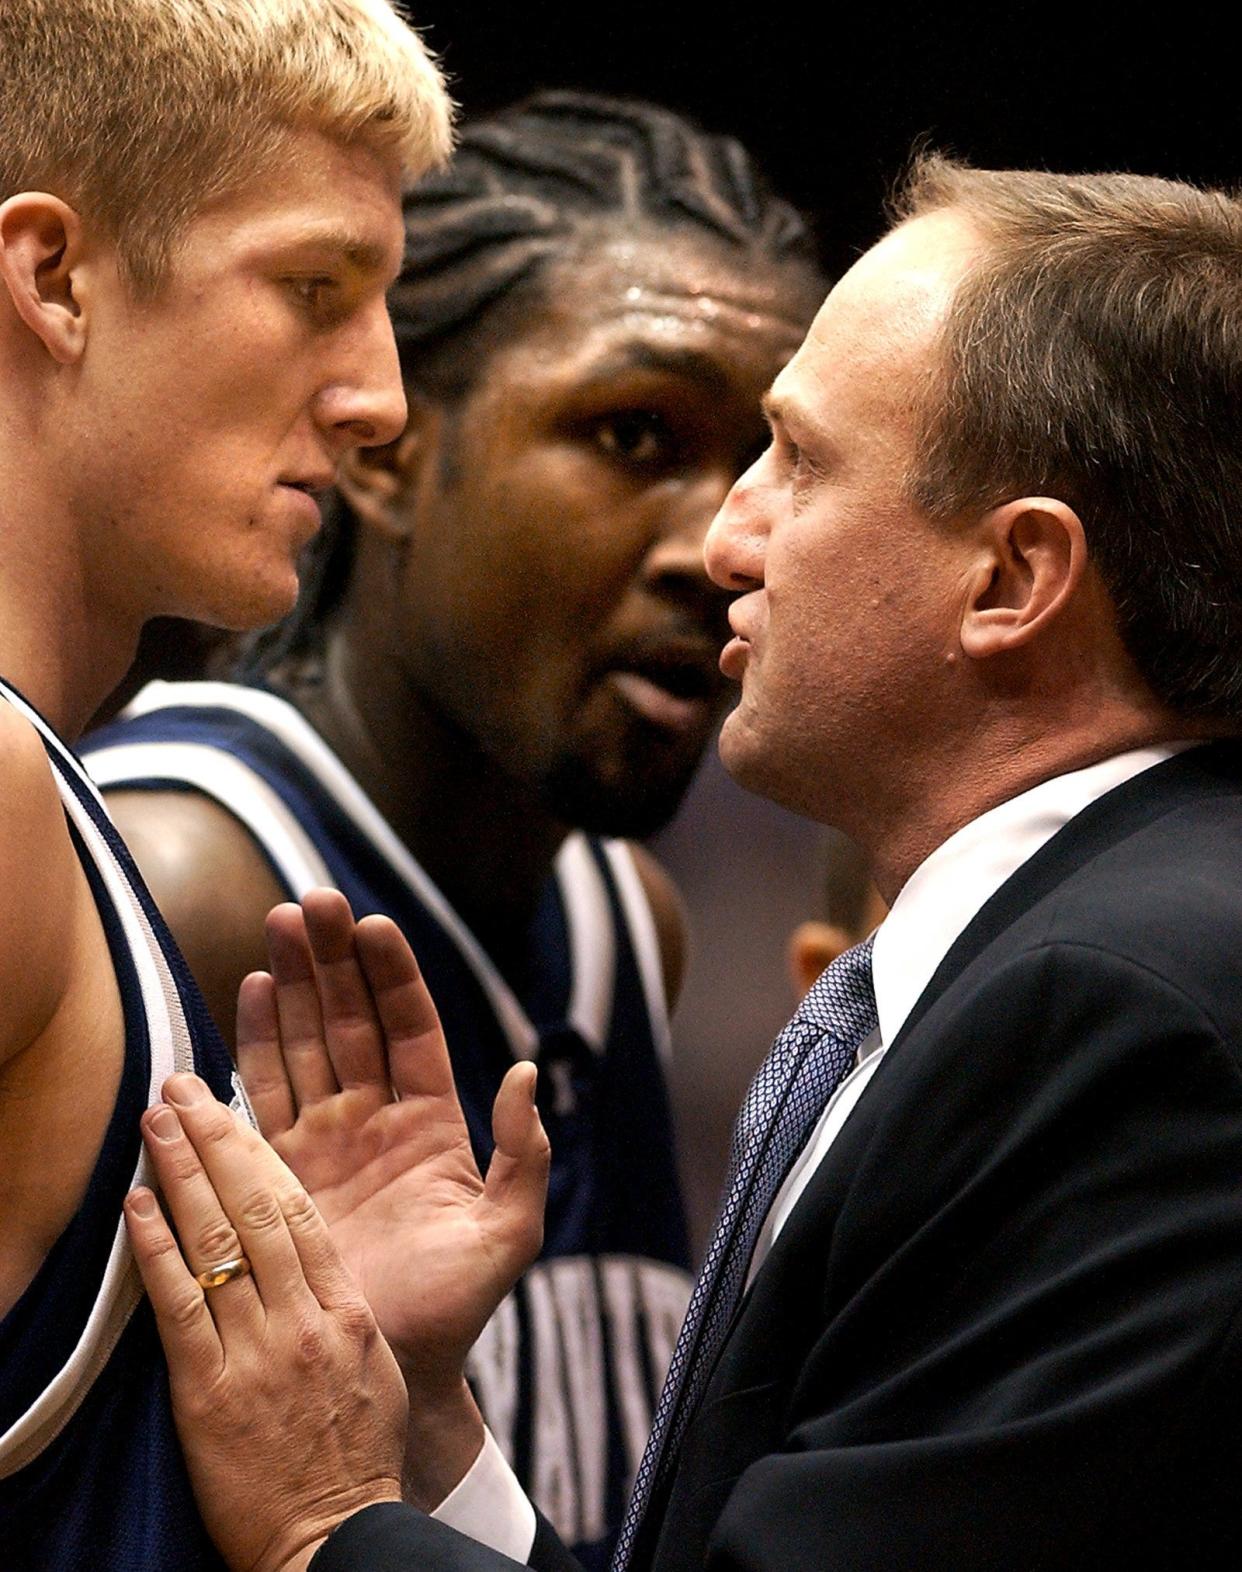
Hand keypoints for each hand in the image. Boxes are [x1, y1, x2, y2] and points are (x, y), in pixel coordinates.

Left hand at [124, 1074, 405, 1571]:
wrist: (336, 1538)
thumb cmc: (356, 1452)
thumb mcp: (371, 1364)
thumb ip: (340, 1298)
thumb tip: (307, 1243)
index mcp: (347, 1307)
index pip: (300, 1207)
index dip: (260, 1150)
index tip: (228, 1106)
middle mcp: (306, 1318)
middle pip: (259, 1207)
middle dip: (216, 1139)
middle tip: (179, 1088)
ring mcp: (260, 1353)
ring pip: (220, 1242)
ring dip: (182, 1173)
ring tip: (153, 1121)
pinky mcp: (211, 1394)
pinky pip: (182, 1308)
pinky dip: (158, 1251)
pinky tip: (137, 1206)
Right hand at [236, 891, 549, 1496]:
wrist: (394, 1368)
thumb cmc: (457, 1305)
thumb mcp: (508, 1232)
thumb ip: (522, 1153)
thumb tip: (524, 1070)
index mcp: (432, 1122)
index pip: (410, 1029)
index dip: (393, 977)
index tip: (375, 925)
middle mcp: (375, 1118)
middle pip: (351, 1019)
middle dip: (334, 960)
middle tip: (315, 901)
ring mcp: (324, 1139)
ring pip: (306, 1042)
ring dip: (292, 983)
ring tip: (279, 924)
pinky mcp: (278, 1168)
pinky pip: (264, 1091)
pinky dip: (255, 1039)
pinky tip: (249, 989)